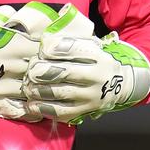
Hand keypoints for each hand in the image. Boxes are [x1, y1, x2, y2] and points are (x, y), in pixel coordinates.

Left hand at [23, 29, 149, 124]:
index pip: (73, 49)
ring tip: (28, 87)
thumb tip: (45, 38)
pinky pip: (62, 111)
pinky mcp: (86, 110)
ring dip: (39, 90)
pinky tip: (32, 104)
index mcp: (97, 55)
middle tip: (31, 71)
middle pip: (65, 72)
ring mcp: (92, 95)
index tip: (42, 48)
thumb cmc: (96, 60)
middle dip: (43, 71)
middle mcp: (96, 75)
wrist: (121, 84)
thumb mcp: (90, 44)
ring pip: (61, 93)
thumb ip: (69, 40)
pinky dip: (44, 108)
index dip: (54, 48)